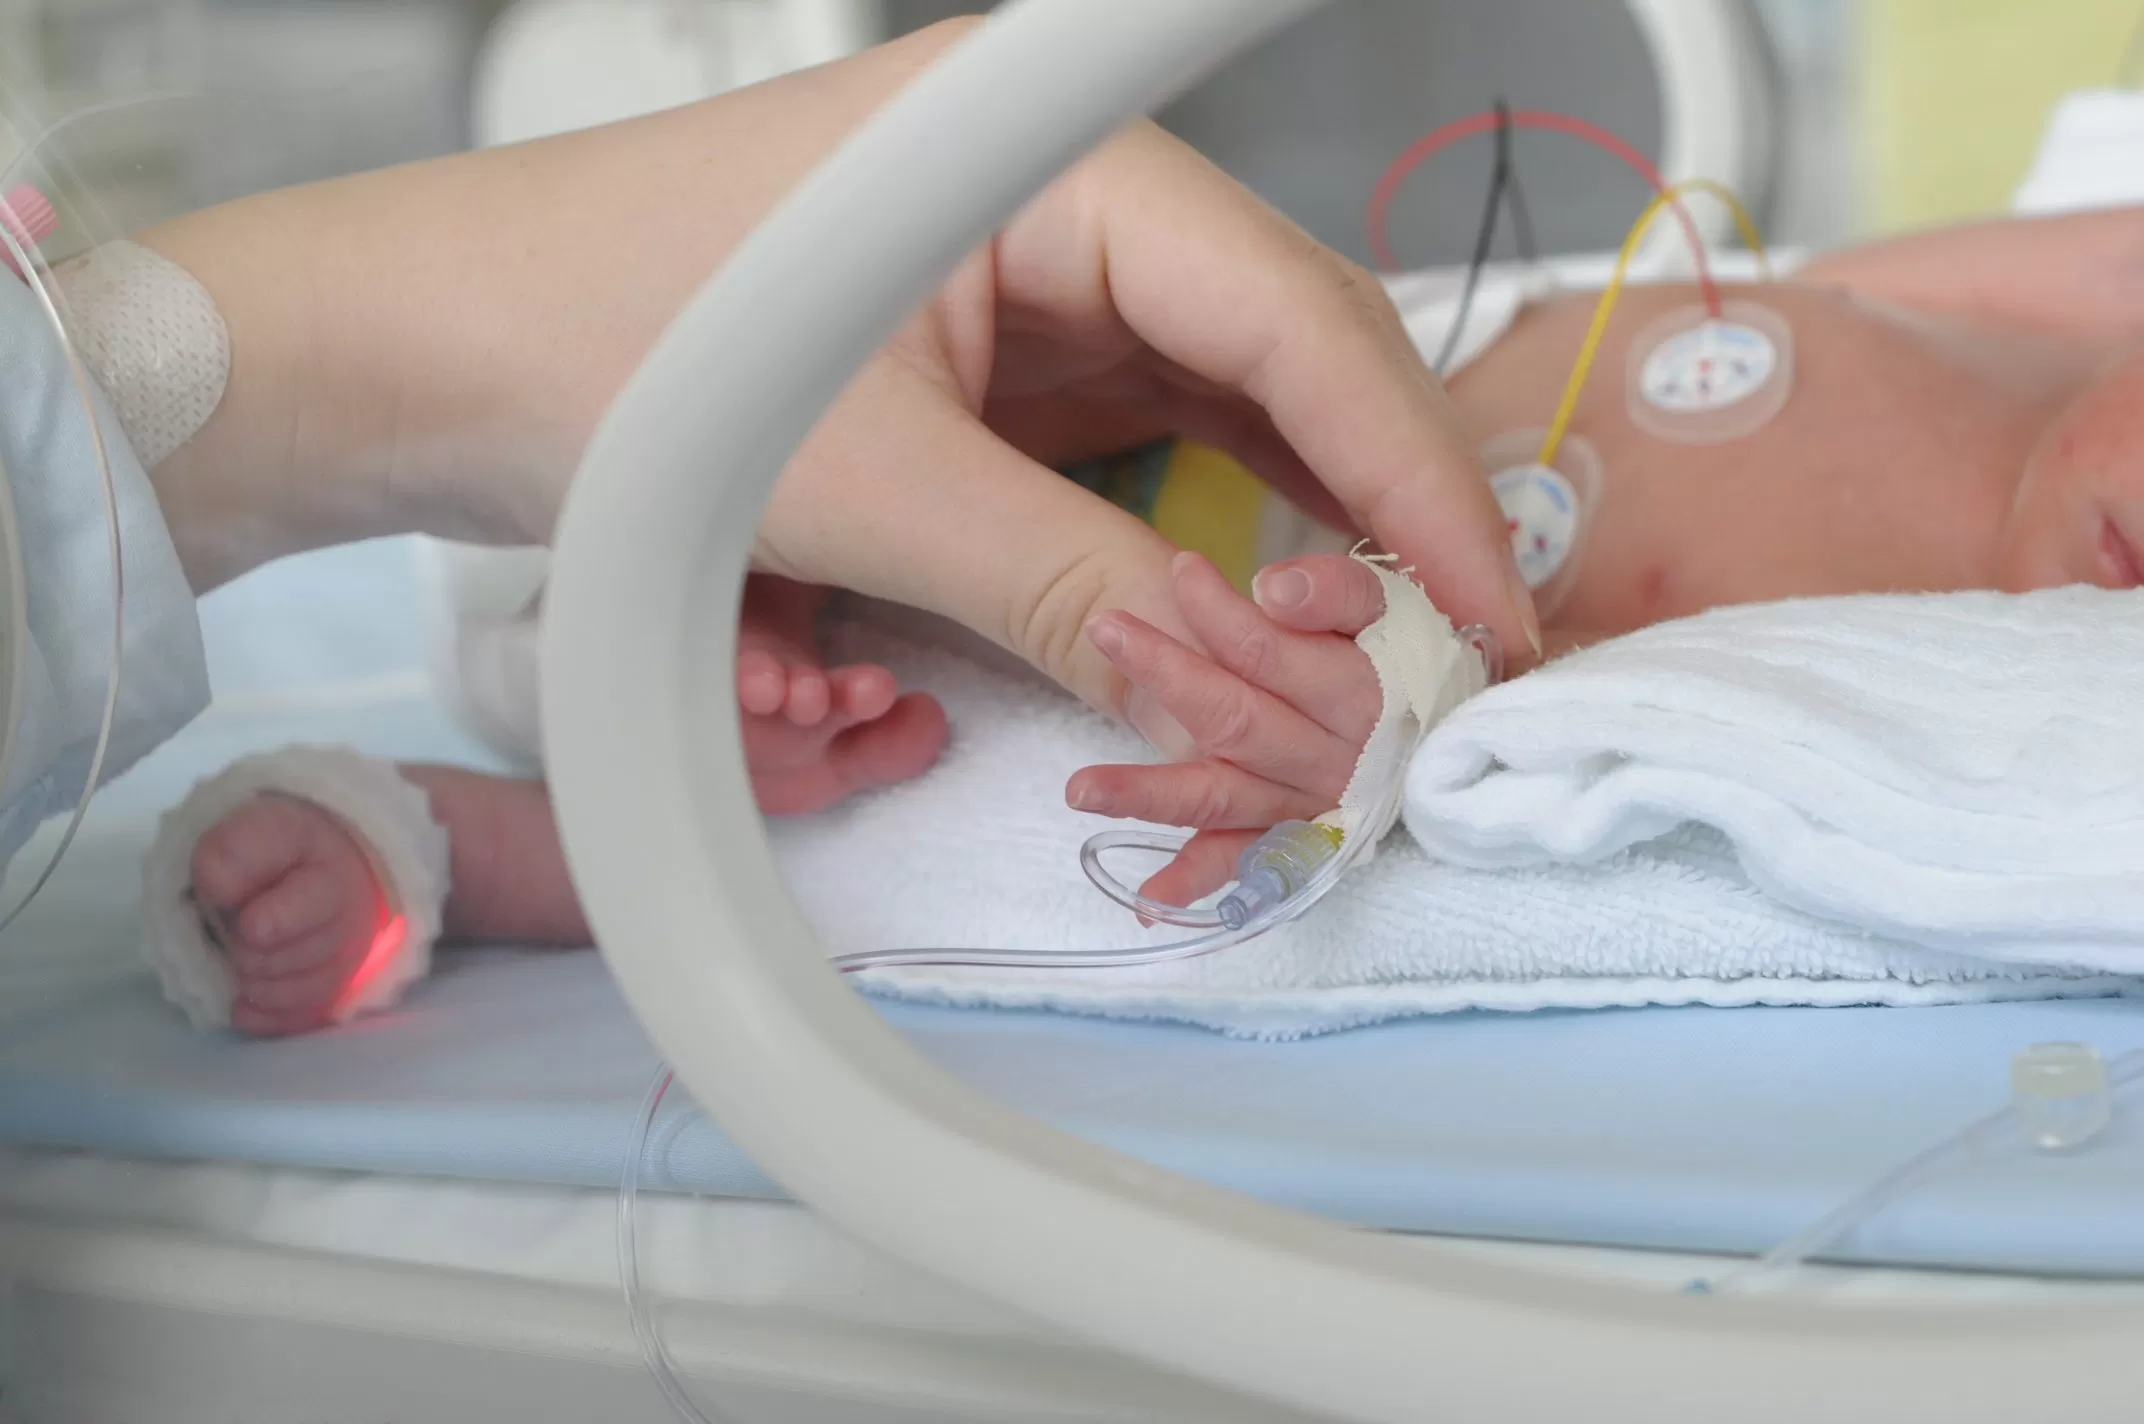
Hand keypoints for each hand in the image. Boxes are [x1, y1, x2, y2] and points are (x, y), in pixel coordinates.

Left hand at [141, 19, 1537, 734]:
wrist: (435, 349)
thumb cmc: (601, 340)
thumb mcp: (862, 486)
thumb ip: (1068, 592)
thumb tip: (1242, 694)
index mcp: (1056, 161)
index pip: (1299, 322)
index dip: (1413, 475)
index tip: (1484, 602)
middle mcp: (1067, 202)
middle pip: (1284, 367)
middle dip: (1355, 519)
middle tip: (1424, 658)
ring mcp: (1034, 280)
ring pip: (1221, 419)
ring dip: (1270, 542)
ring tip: (1323, 655)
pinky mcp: (996, 358)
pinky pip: (1135, 453)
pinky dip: (1174, 541)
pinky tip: (1208, 609)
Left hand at [1066, 550, 1394, 907]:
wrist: (1448, 739)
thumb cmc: (1400, 662)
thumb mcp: (1388, 610)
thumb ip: (1336, 592)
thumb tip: (1271, 589)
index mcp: (1361, 697)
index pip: (1270, 653)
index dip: (1218, 611)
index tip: (1180, 569)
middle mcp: (1333, 761)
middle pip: (1235, 719)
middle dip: (1165, 673)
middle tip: (1104, 626)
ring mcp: (1307, 807)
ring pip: (1221, 798)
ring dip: (1149, 795)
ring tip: (1078, 789)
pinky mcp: (1293, 843)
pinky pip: (1242, 864)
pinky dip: (1196, 881)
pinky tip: (1148, 900)